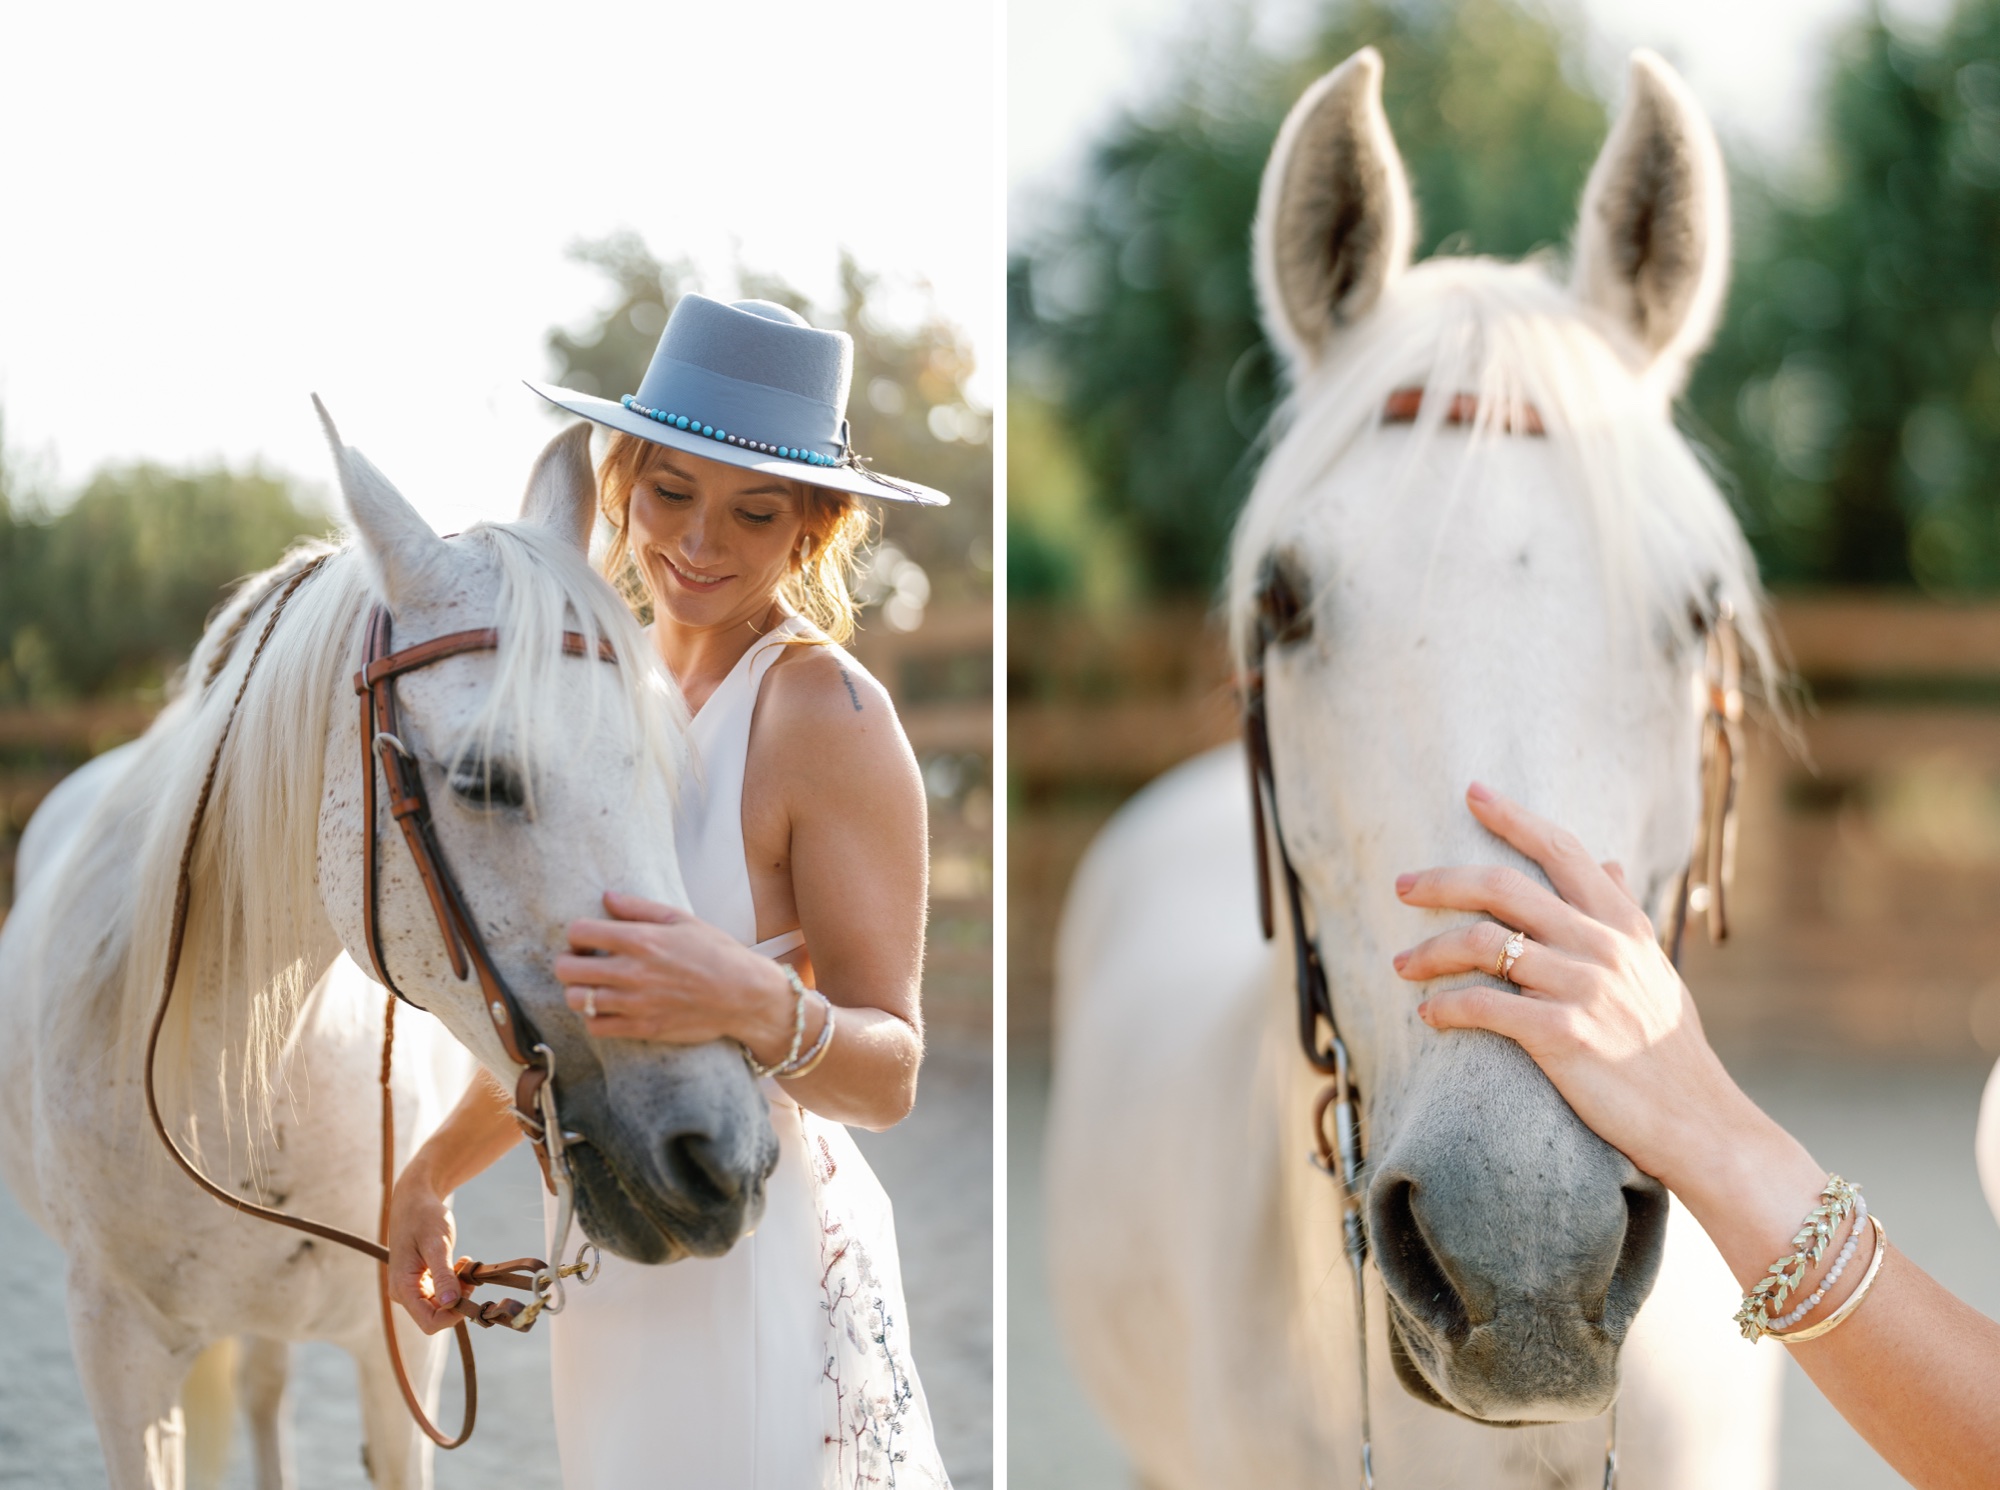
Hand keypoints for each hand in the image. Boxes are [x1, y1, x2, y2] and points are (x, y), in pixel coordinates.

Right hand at [385, 1161, 465, 1335]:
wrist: (415, 1200)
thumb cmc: (424, 1217)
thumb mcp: (436, 1244)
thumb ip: (442, 1275)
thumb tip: (450, 1303)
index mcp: (403, 1288)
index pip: (430, 1323)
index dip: (453, 1316)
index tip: (470, 1292)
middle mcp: (404, 1293)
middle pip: (437, 1316)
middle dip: (458, 1300)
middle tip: (468, 1272)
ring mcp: (411, 1288)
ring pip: (441, 1306)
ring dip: (458, 1289)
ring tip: (463, 1263)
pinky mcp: (420, 1282)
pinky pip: (441, 1293)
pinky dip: (455, 1282)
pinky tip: (460, 1264)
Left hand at [556, 891, 795, 1060]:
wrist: (745, 995)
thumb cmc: (716, 952)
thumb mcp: (682, 919)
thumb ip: (639, 908)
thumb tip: (605, 897)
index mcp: (642, 940)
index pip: (579, 931)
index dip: (578, 933)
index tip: (589, 937)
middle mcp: (632, 973)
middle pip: (567, 968)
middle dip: (569, 960)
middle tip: (583, 960)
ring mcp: (635, 1004)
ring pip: (576, 999)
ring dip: (579, 989)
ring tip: (594, 984)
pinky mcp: (642, 1028)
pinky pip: (596, 1026)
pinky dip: (594, 1016)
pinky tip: (608, 1006)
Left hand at [1388, 781, 1763, 1193]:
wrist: (1700, 1124)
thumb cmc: (1670, 1050)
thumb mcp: (1656, 971)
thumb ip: (1625, 915)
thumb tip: (1609, 862)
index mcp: (1623, 924)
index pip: (1563, 851)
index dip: (1514, 818)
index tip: (1473, 793)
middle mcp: (1603, 945)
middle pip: (1504, 887)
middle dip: (1442, 881)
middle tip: (1401, 887)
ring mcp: (1584, 988)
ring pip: (1483, 943)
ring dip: (1430, 952)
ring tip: (1402, 966)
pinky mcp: (1564, 1035)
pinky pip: (1485, 1005)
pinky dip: (1446, 1006)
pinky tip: (1428, 1015)